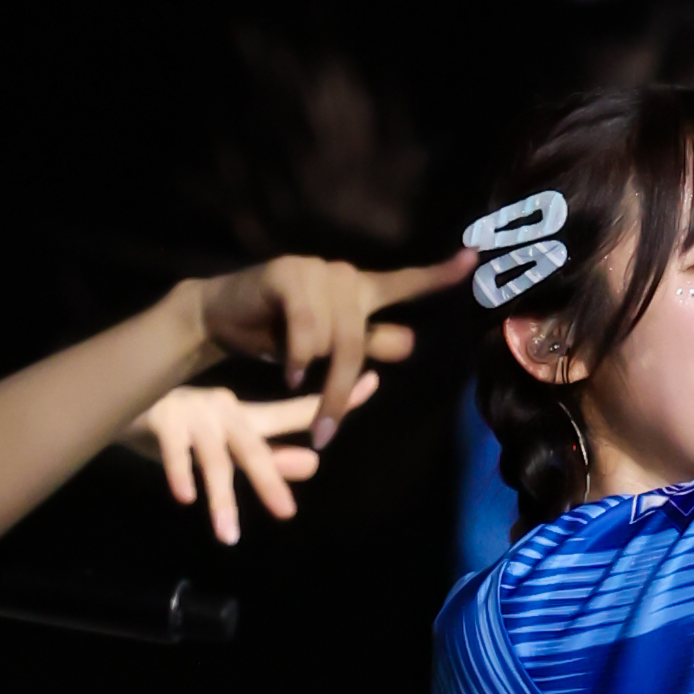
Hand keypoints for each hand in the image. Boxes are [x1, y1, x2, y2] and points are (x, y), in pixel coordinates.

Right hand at [127, 378, 380, 544]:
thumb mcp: (225, 444)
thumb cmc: (182, 426)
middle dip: (269, 479)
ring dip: (220, 498)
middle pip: (252, 447)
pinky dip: (178, 474)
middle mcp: (222, 412)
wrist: (122, 399)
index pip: (294, 413)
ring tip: (227, 535)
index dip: (330, 403)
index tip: (373, 383)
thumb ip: (267, 456)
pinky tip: (185, 499)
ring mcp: (192, 415)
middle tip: (286, 514)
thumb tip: (312, 465)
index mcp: (243, 416)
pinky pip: (173, 452)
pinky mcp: (162, 422)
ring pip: (212, 460)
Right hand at [191, 249, 474, 446]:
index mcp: (359, 291)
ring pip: (334, 343)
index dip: (438, 277)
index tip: (472, 262)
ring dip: (313, 374)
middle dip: (342, 391)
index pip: (404, 284)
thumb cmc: (276, 334)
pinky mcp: (288, 276)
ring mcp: (316, 271)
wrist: (221, 316)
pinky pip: (307, 335)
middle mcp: (344, 275)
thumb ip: (367, 345)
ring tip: (293, 378)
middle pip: (362, 343)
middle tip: (326, 431)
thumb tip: (408, 341)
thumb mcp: (328, 348)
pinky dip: (296, 361)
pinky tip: (285, 370)